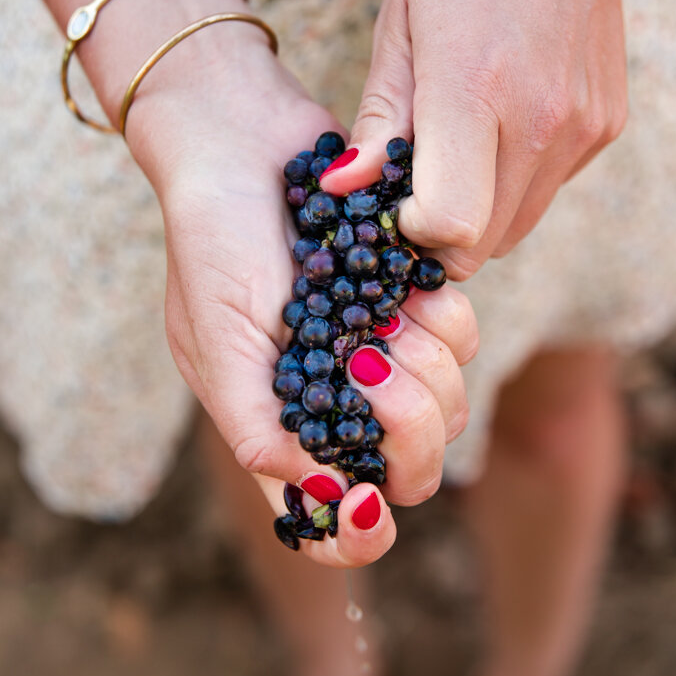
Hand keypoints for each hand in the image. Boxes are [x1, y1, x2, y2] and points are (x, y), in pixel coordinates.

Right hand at [138, 47, 477, 566]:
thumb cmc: (214, 237)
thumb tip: (314, 490)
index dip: (354, 537)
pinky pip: (461, 342)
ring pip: (447, 408)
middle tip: (372, 360)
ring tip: (382, 311)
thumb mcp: (215, 333)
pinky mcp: (410, 303)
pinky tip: (403, 284)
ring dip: (425, 362)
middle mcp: (334, 399)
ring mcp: (377, 352)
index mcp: (279, 423)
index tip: (367, 505)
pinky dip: (442, 318)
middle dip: (407, 428)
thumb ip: (254, 421)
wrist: (244, 138)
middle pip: (408, 470)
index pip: (324, 522)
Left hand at [322, 0, 634, 279]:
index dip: (412, 231)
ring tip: (458, 146)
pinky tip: (503, 119)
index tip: (393, 201)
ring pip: (516, 228)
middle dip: (438, 235)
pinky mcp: (605, 128)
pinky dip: (515, 181)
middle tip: (415, 185)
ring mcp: (581, 129)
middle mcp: (539, 121)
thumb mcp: (398, 24)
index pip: (450, 224)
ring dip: (478, 212)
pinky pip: (546, 191)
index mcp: (474, 89)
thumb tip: (344, 192)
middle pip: (482, 246)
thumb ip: (376, 119)